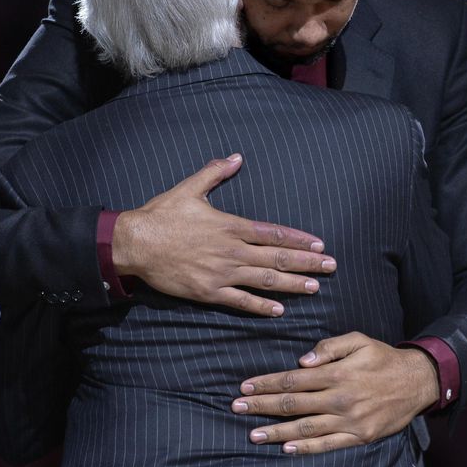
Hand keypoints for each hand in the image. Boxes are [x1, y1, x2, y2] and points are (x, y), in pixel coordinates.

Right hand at [112, 154, 335, 315]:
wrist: (135, 243)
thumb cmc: (162, 215)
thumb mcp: (189, 188)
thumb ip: (215, 172)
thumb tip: (235, 157)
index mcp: (230, 225)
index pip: (273, 233)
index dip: (299, 239)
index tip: (319, 244)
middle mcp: (231, 250)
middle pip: (277, 258)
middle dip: (307, 263)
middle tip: (331, 267)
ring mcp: (221, 273)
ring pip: (264, 281)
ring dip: (292, 284)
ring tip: (315, 287)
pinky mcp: (208, 291)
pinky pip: (240, 301)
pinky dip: (261, 306)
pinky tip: (280, 310)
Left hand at [231, 332, 438, 453]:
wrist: (417, 382)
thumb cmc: (382, 357)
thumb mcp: (358, 340)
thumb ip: (329, 346)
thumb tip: (303, 359)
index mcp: (336, 373)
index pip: (292, 380)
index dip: (267, 383)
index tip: (245, 386)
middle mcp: (339, 398)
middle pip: (292, 405)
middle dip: (262, 406)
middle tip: (237, 408)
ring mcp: (349, 420)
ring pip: (305, 428)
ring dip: (277, 432)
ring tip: (253, 434)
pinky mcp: (359, 436)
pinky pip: (328, 445)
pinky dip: (306, 448)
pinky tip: (287, 449)